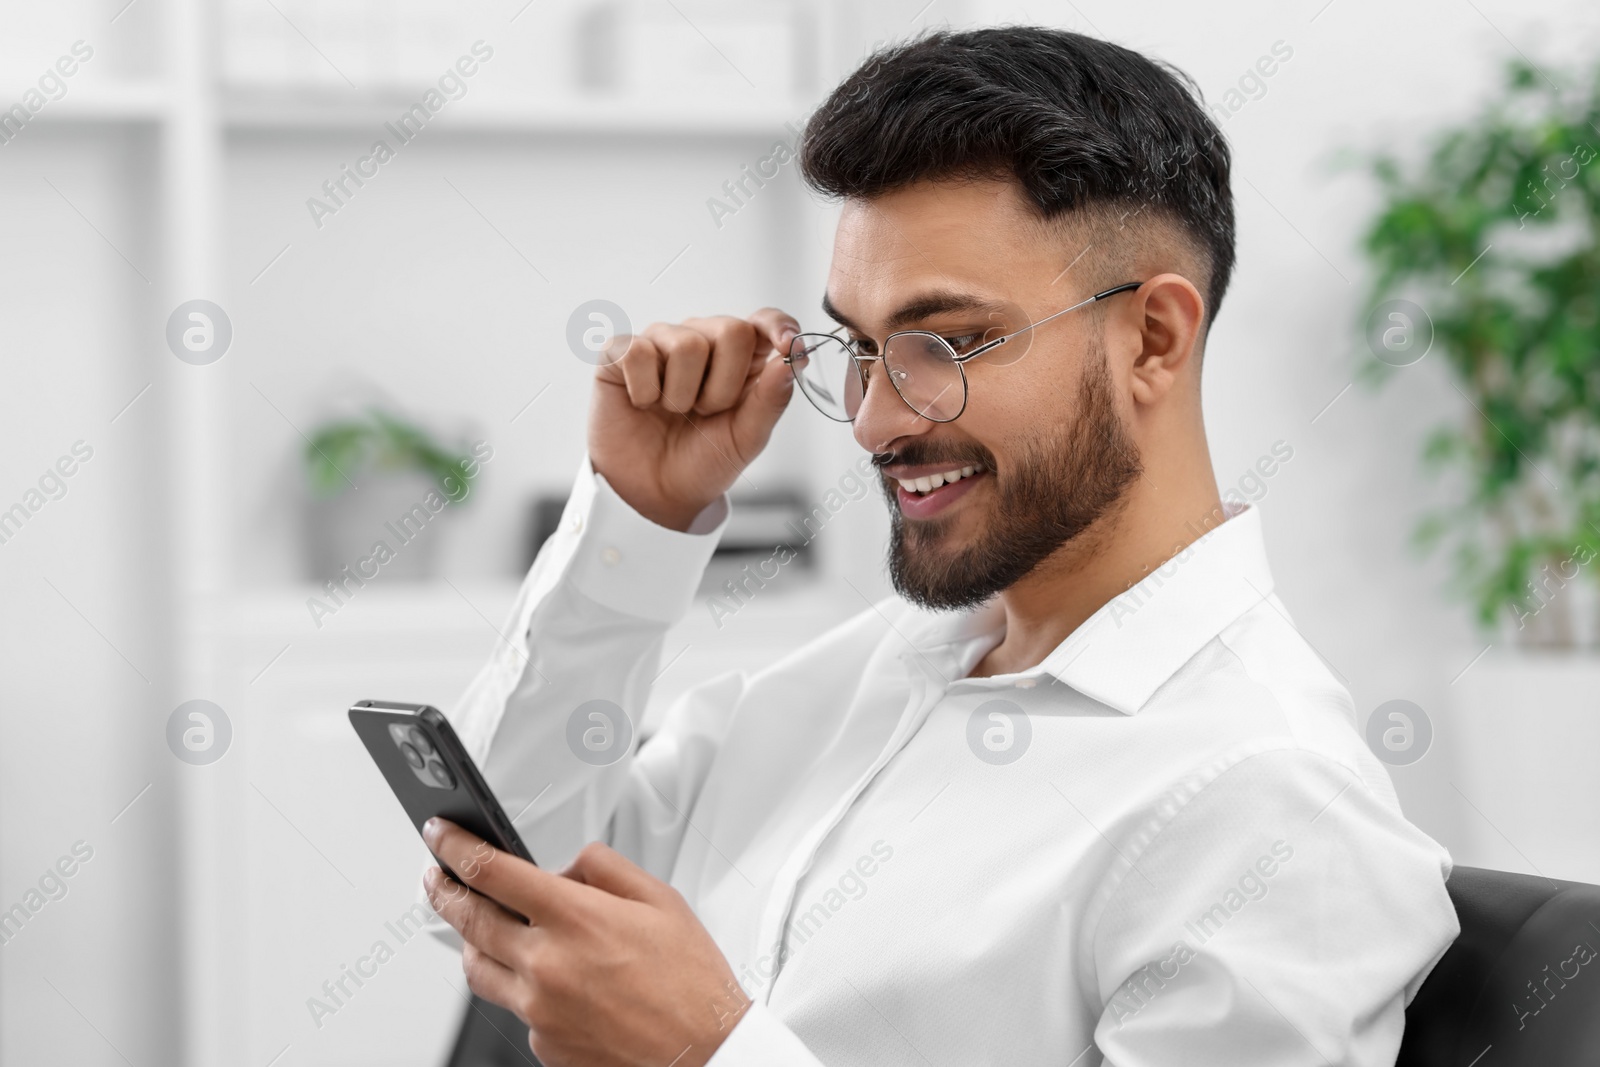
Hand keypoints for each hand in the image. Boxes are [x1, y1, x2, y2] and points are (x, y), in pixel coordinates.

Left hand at [423, 818, 751, 1066]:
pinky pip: (514, 1007)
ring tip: (480, 927)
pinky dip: (521, 987)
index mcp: (575, 918)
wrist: (706, 1053)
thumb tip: (564, 867)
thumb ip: (604, 869)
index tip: (441, 835)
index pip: (490, 871)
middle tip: (436, 877)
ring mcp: (539, 1010)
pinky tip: (550, 981)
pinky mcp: (543, 1044)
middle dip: (443, 891)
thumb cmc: (691, 982)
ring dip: (470, 942)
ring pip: (476, 969)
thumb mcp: (661, 900)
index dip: (455, 846)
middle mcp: (547, 965)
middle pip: (468, 920)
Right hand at [588, 310, 798, 530]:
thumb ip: (771, 399)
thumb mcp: (746, 438)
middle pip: (731, 330)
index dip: (777, 325)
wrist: (655, 493)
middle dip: (723, 386)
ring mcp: (660, 342)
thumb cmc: (703, 460)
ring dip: (682, 395)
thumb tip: (792, 361)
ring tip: (673, 411)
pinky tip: (642, 403)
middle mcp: (702, 340)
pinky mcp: (621, 352)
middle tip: (706, 412)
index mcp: (740, 358)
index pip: (763, 320)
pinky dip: (644, 390)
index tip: (786, 345)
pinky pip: (639, 352)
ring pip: (685, 344)